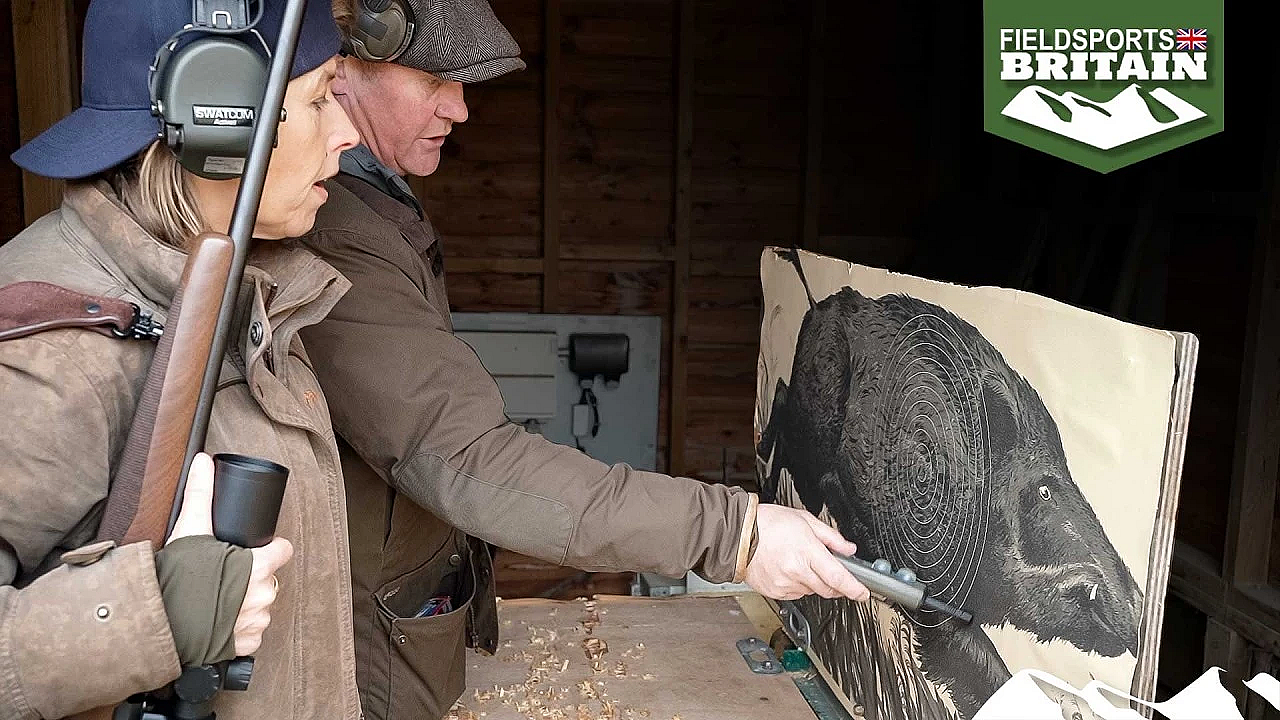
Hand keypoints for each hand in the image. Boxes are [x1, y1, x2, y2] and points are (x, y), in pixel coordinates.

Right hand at [168, 452, 293, 656]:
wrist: (159, 626)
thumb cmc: (178, 578)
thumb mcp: (190, 531)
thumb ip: (201, 494)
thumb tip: (203, 461)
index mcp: (260, 566)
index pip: (283, 551)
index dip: (270, 549)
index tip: (255, 550)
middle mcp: (265, 595)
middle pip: (269, 579)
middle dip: (251, 577)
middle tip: (223, 576)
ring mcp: (256, 622)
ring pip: (259, 607)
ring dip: (244, 604)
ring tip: (215, 600)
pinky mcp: (245, 645)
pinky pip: (249, 633)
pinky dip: (236, 628)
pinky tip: (216, 621)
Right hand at [743, 504, 869, 601]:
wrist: (738, 535)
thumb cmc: (768, 523)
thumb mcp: (805, 520)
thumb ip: (831, 537)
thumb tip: (848, 549)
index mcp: (807, 552)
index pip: (838, 577)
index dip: (855, 588)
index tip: (863, 593)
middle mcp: (796, 571)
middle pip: (828, 589)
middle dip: (835, 583)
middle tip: (830, 569)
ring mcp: (785, 584)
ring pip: (812, 592)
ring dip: (814, 582)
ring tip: (800, 562)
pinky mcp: (775, 592)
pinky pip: (796, 594)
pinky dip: (799, 585)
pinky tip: (789, 569)